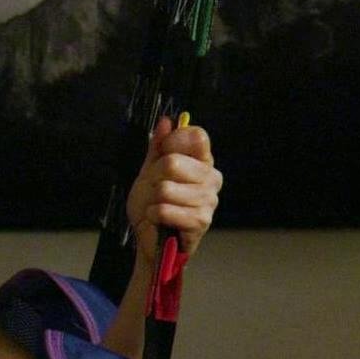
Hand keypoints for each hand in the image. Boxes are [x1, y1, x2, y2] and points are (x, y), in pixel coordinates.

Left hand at [125, 115, 222, 264]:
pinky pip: (166, 209)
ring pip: (166, 188)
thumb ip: (158, 146)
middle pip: (174, 162)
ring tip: (159, 206)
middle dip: (155, 178)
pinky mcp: (201, 221)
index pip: (197, 137)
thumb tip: (167, 121)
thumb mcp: (150, 171)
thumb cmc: (152, 204)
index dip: (173, 142)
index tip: (162, 153)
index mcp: (203, 161)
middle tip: (157, 190)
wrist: (148, 237)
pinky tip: (160, 219)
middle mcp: (211, 178)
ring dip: (153, 200)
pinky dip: (155, 215)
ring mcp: (209, 200)